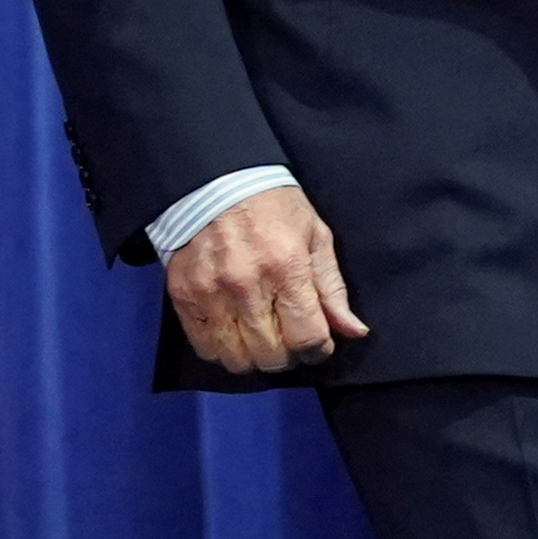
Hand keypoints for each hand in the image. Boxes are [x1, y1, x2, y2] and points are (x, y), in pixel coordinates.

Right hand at [165, 184, 371, 372]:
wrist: (215, 179)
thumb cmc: (273, 205)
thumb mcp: (315, 236)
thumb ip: (333, 288)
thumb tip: (354, 331)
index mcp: (286, 267)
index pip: (308, 338)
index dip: (319, 349)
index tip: (317, 341)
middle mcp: (246, 284)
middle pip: (272, 356)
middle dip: (288, 354)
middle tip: (287, 336)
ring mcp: (210, 292)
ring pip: (237, 360)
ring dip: (253, 356)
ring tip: (259, 336)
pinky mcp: (183, 295)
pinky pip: (204, 348)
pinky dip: (221, 349)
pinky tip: (232, 330)